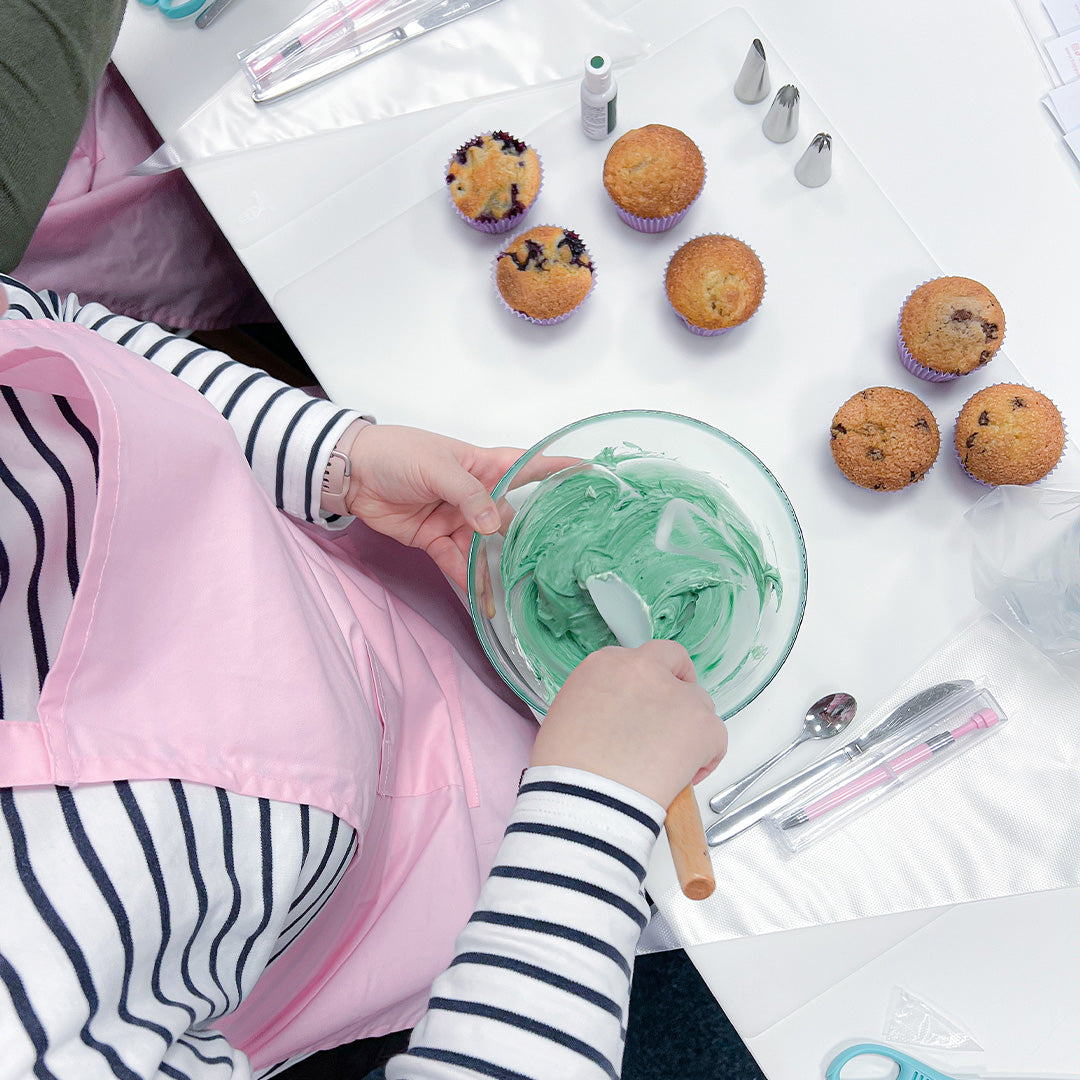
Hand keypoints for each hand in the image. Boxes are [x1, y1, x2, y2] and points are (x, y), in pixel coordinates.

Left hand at [344, 424, 572, 590]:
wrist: (350, 473)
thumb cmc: (396, 453)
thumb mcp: (436, 466)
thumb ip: (467, 495)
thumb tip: (492, 526)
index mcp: (482, 465)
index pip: (528, 465)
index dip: (558, 468)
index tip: (591, 473)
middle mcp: (476, 494)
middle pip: (509, 519)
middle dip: (525, 542)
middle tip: (548, 566)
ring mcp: (457, 518)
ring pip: (484, 550)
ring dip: (492, 574)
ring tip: (504, 600)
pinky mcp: (436, 539)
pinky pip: (457, 563)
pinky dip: (466, 581)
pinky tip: (478, 599)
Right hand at [530, 641, 727, 808]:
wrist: (586, 800)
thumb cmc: (567, 770)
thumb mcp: (567, 714)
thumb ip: (597, 698)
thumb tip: (616, 714)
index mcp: (605, 664)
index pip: (638, 660)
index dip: (643, 684)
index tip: (643, 703)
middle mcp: (642, 669)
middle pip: (673, 662)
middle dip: (676, 684)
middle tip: (671, 717)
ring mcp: (676, 695)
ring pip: (698, 702)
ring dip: (689, 725)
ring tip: (671, 760)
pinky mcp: (702, 725)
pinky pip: (717, 737)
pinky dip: (706, 757)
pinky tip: (686, 776)